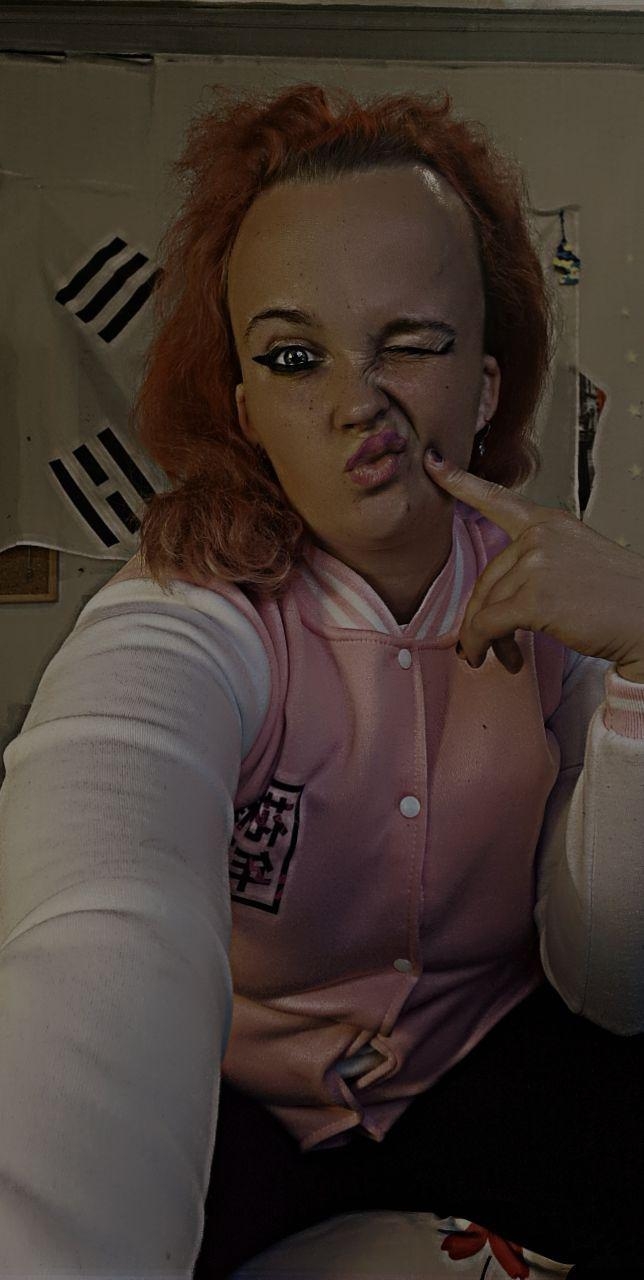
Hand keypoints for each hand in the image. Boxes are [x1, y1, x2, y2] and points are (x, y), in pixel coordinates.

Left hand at [423, 449, 643, 680]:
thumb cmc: (620, 601)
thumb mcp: (578, 563)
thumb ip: (537, 566)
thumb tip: (495, 604)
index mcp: (550, 523)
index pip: (497, 498)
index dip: (459, 481)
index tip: (432, 462)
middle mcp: (540, 536)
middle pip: (486, 577)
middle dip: (482, 616)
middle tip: (487, 646)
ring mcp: (537, 563)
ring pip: (485, 605)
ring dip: (488, 639)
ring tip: (505, 658)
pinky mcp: (535, 597)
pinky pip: (487, 624)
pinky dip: (481, 645)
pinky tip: (492, 659)